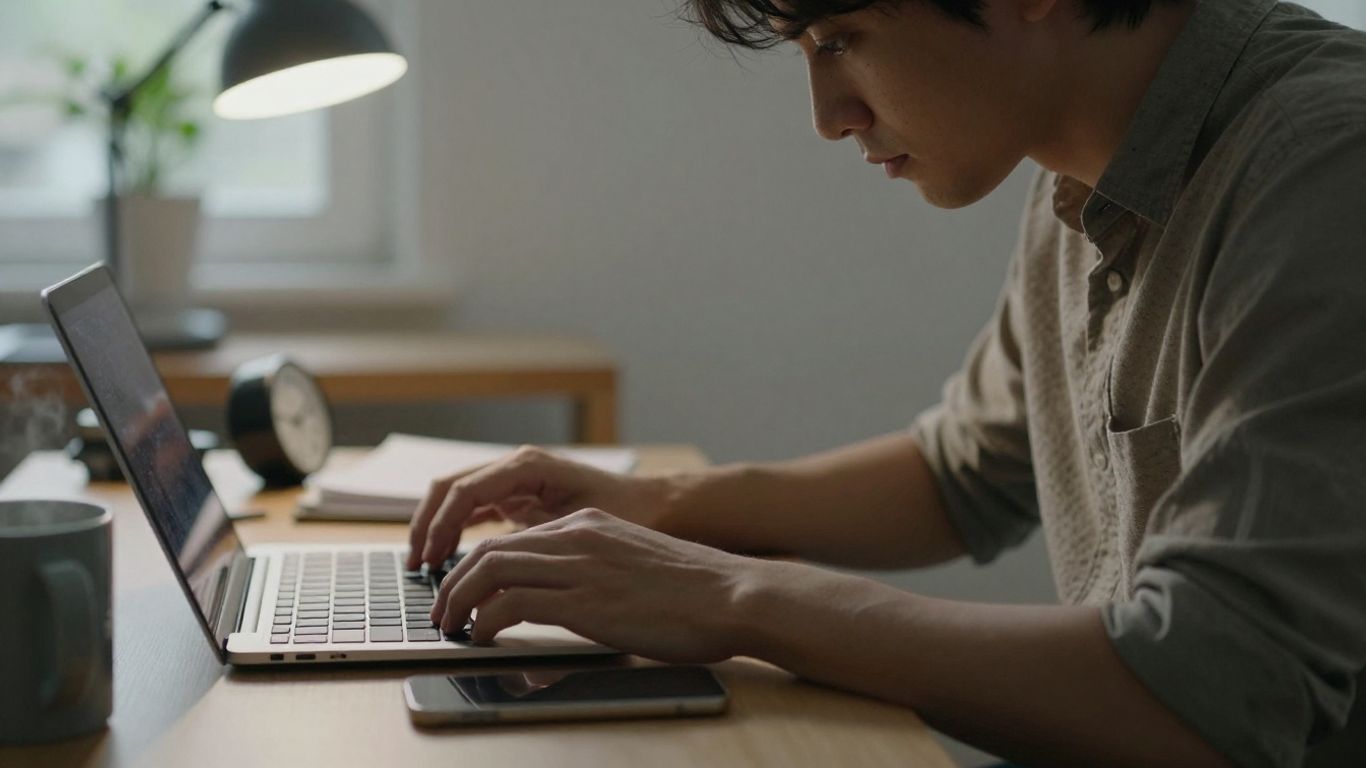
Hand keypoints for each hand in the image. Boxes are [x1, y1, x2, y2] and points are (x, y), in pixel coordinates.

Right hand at [406, 445, 670, 569]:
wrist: (653, 507)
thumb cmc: (626, 513)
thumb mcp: (581, 524)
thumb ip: (536, 535)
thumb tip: (495, 559)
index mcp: (528, 466)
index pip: (465, 490)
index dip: (440, 525)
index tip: (430, 559)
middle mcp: (515, 467)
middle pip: (450, 488)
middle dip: (426, 524)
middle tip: (416, 564)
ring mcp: (513, 480)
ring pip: (456, 497)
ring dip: (435, 528)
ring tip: (423, 565)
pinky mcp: (515, 496)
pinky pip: (472, 508)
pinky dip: (453, 530)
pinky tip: (446, 559)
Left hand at [431, 508, 765, 663]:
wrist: (731, 594)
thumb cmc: (695, 592)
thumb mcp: (635, 564)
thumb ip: (597, 571)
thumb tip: (568, 601)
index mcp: (589, 524)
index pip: (513, 538)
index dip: (476, 565)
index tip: (461, 589)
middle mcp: (578, 536)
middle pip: (491, 549)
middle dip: (454, 581)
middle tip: (442, 611)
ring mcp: (580, 565)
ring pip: (490, 569)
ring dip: (458, 599)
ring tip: (450, 625)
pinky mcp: (584, 599)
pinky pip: (512, 603)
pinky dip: (486, 619)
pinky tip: (482, 637)